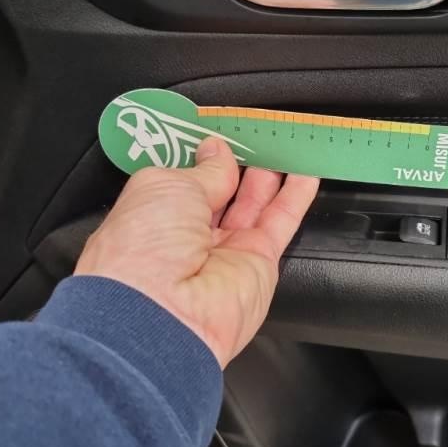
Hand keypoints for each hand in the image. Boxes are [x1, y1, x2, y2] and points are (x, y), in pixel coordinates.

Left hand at [74, 137, 318, 367]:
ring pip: (254, 207)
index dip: (204, 157)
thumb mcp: (166, 185)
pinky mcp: (259, 264)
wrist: (163, 312)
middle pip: (222, 194)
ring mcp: (225, 253)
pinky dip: (295, 198)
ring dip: (269, 177)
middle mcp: (188, 238)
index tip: (222, 133)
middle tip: (257, 136)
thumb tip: (217, 152)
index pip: (185, 181)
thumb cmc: (142, 250)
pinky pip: (280, 224)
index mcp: (154, 217)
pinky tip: (305, 174)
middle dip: (238, 165)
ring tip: (284, 146)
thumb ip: (202, 168)